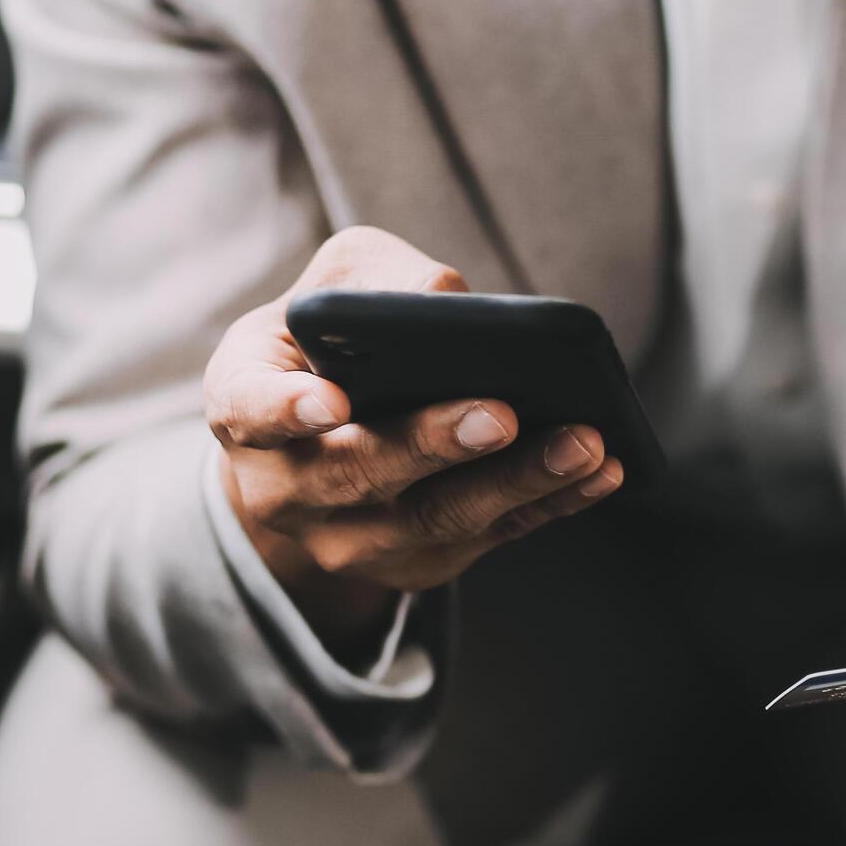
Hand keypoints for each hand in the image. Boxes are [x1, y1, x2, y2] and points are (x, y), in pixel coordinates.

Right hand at [203, 228, 625, 654]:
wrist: (311, 457)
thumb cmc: (324, 350)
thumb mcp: (327, 296)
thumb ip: (375, 282)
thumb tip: (453, 298)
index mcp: (242, 405)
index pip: (249, 408)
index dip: (287, 408)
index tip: (332, 402)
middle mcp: (285, 487)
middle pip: (359, 473)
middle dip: (433, 444)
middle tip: (502, 413)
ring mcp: (351, 540)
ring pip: (435, 518)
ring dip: (516, 481)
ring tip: (583, 441)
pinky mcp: (418, 564)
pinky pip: (491, 536)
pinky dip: (551, 502)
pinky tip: (602, 470)